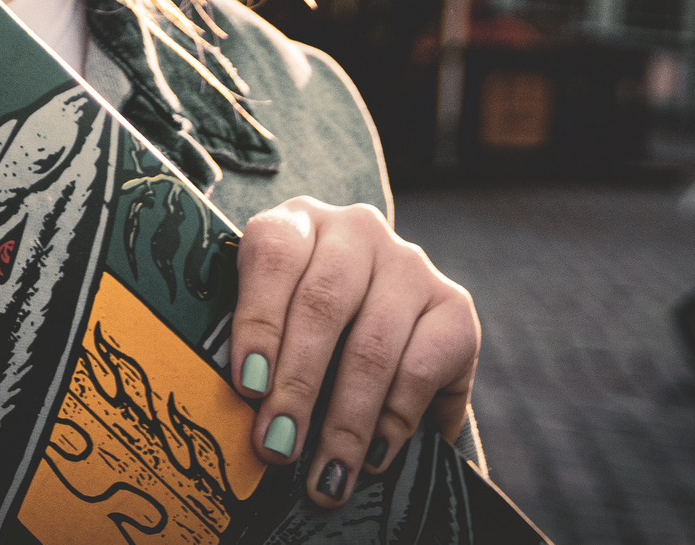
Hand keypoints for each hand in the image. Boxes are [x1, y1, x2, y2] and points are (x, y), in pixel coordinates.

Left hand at [231, 198, 478, 508]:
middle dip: (297, 387)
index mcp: (298, 222)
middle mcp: (356, 230)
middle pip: (323, 304)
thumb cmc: (305, 330)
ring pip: (372, 344)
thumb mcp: (275, 324)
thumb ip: (256, 354)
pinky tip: (373, 456)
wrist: (379, 326)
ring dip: (345, 420)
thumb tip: (241, 422)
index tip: (248, 386)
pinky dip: (394, 420)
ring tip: (325, 473)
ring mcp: (409, 264)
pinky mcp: (454, 304)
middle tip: (278, 447)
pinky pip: (422, 367)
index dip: (258, 323)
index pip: (274, 257)